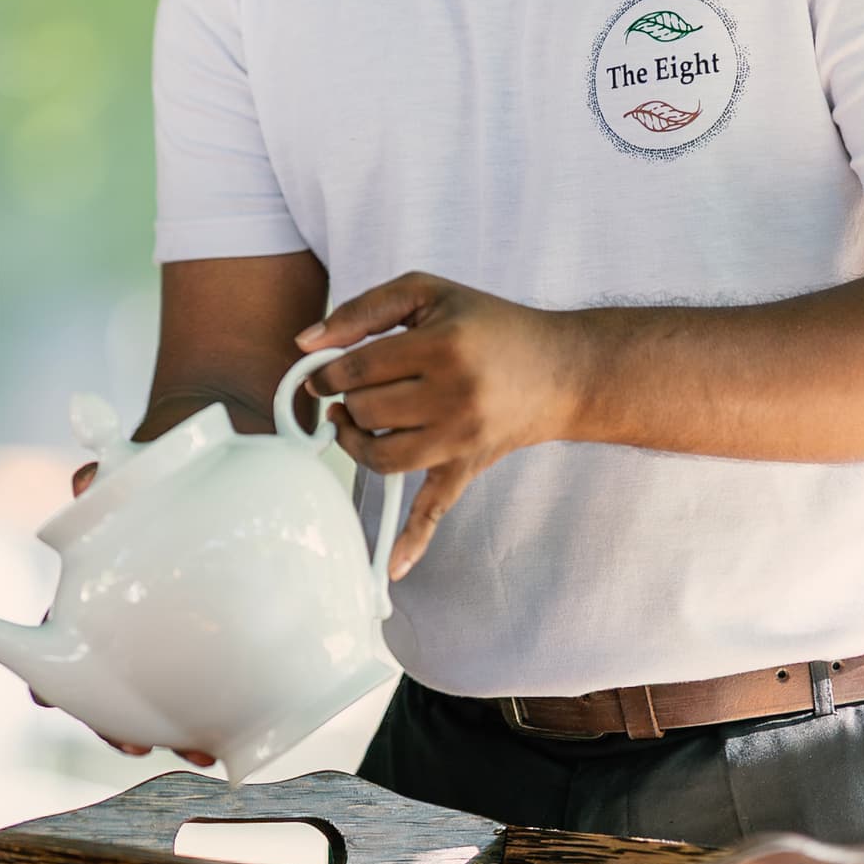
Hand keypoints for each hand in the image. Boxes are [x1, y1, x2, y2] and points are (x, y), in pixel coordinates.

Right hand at [39, 458, 216, 766]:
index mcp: (89, 594)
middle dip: (117, 727)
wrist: (210, 464)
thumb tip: (83, 480)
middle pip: (107, 693)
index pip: (54, 645)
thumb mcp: (123, 465)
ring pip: (164, 700)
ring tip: (202, 750)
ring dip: (177, 733)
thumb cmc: (153, 471)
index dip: (48, 684)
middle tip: (134, 744)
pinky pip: (218, 686)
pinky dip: (226, 713)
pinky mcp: (219, 641)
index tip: (47, 699)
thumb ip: (98, 469)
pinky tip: (242, 730)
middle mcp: (125, 626)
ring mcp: (171, 638)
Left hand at [301, 274, 581, 577]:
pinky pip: (435, 510)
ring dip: (354, 441)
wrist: (560, 369)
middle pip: (364, 410)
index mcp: (442, 346)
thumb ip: (363, 310)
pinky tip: (393, 569)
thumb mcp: (429, 293)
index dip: (326, 372)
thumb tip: (303, 343)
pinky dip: (413, 541)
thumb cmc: (488, 324)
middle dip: (347, 400)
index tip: (321, 373)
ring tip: (353, 423)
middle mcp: (454, 396)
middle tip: (351, 389)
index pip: (357, 369)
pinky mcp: (468, 467)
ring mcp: (461, 438)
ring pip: (380, 454)